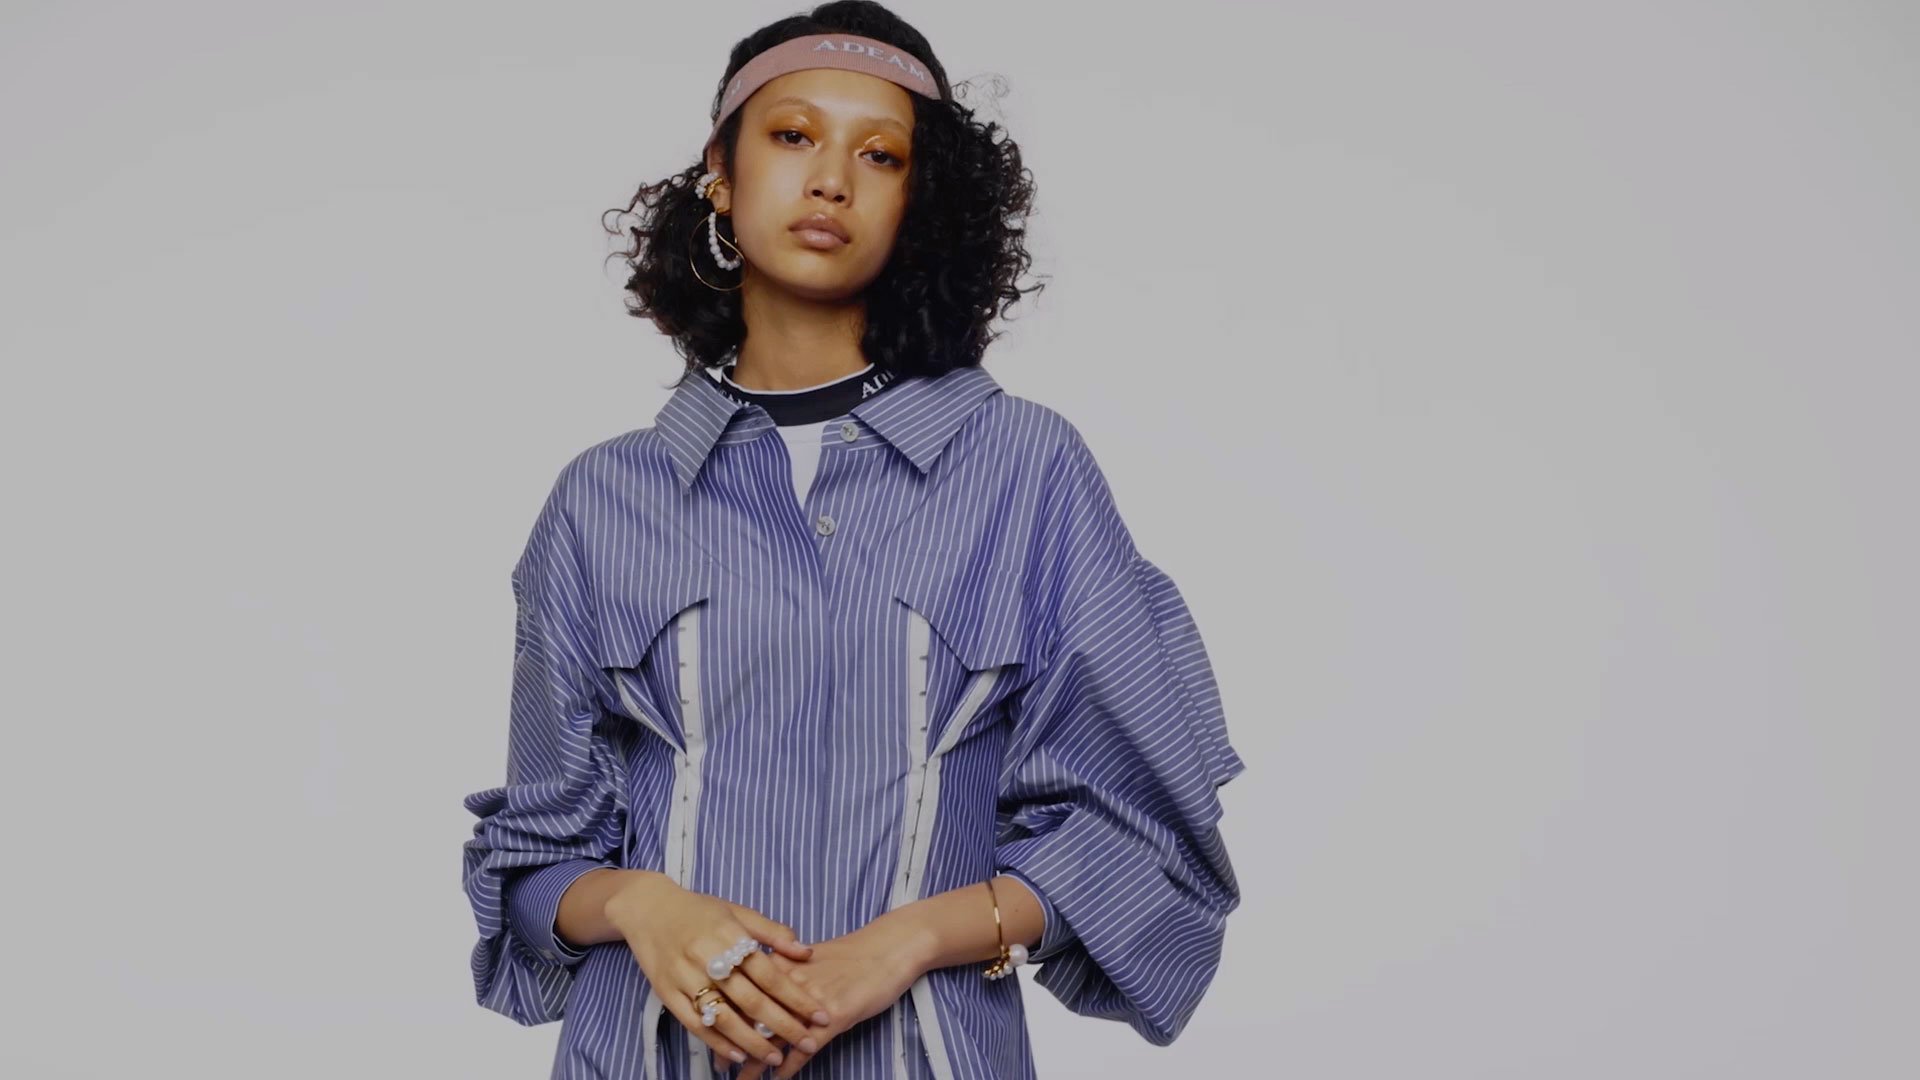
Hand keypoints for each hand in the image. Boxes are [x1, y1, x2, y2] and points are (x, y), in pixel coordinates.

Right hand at [605, 874, 833, 1069]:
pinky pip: (695, 1024)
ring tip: (775, 1057)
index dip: (797, 997)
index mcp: (729, 935)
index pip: (770, 974)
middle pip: (751, 1000)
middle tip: (807, 1043)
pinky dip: (717, 1042)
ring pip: (724, 1018)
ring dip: (752, 1042)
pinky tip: (738, 1055)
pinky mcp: (666, 993)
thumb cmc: (698, 910)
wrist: (647, 908)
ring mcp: (685, 978)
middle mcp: (707, 958)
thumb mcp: (737, 911)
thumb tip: (806, 952)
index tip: (821, 1015)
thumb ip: (772, 932)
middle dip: (782, 1026)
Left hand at [734, 915, 928, 1079]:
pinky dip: (790, 1065)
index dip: (723, 1016)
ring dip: (756, 1062)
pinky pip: (806, 1047)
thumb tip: (759, 981)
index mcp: (782, 965)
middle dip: (732, 1043)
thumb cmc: (851, 953)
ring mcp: (812, 1001)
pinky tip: (780, 1077)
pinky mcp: (835, 1016)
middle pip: (752, 1017)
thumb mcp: (809, 956)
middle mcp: (792, 983)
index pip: (743, 993)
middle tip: (718, 1064)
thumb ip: (782, 969)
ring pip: (775, 1036)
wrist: (889, 948)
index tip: (709, 1033)